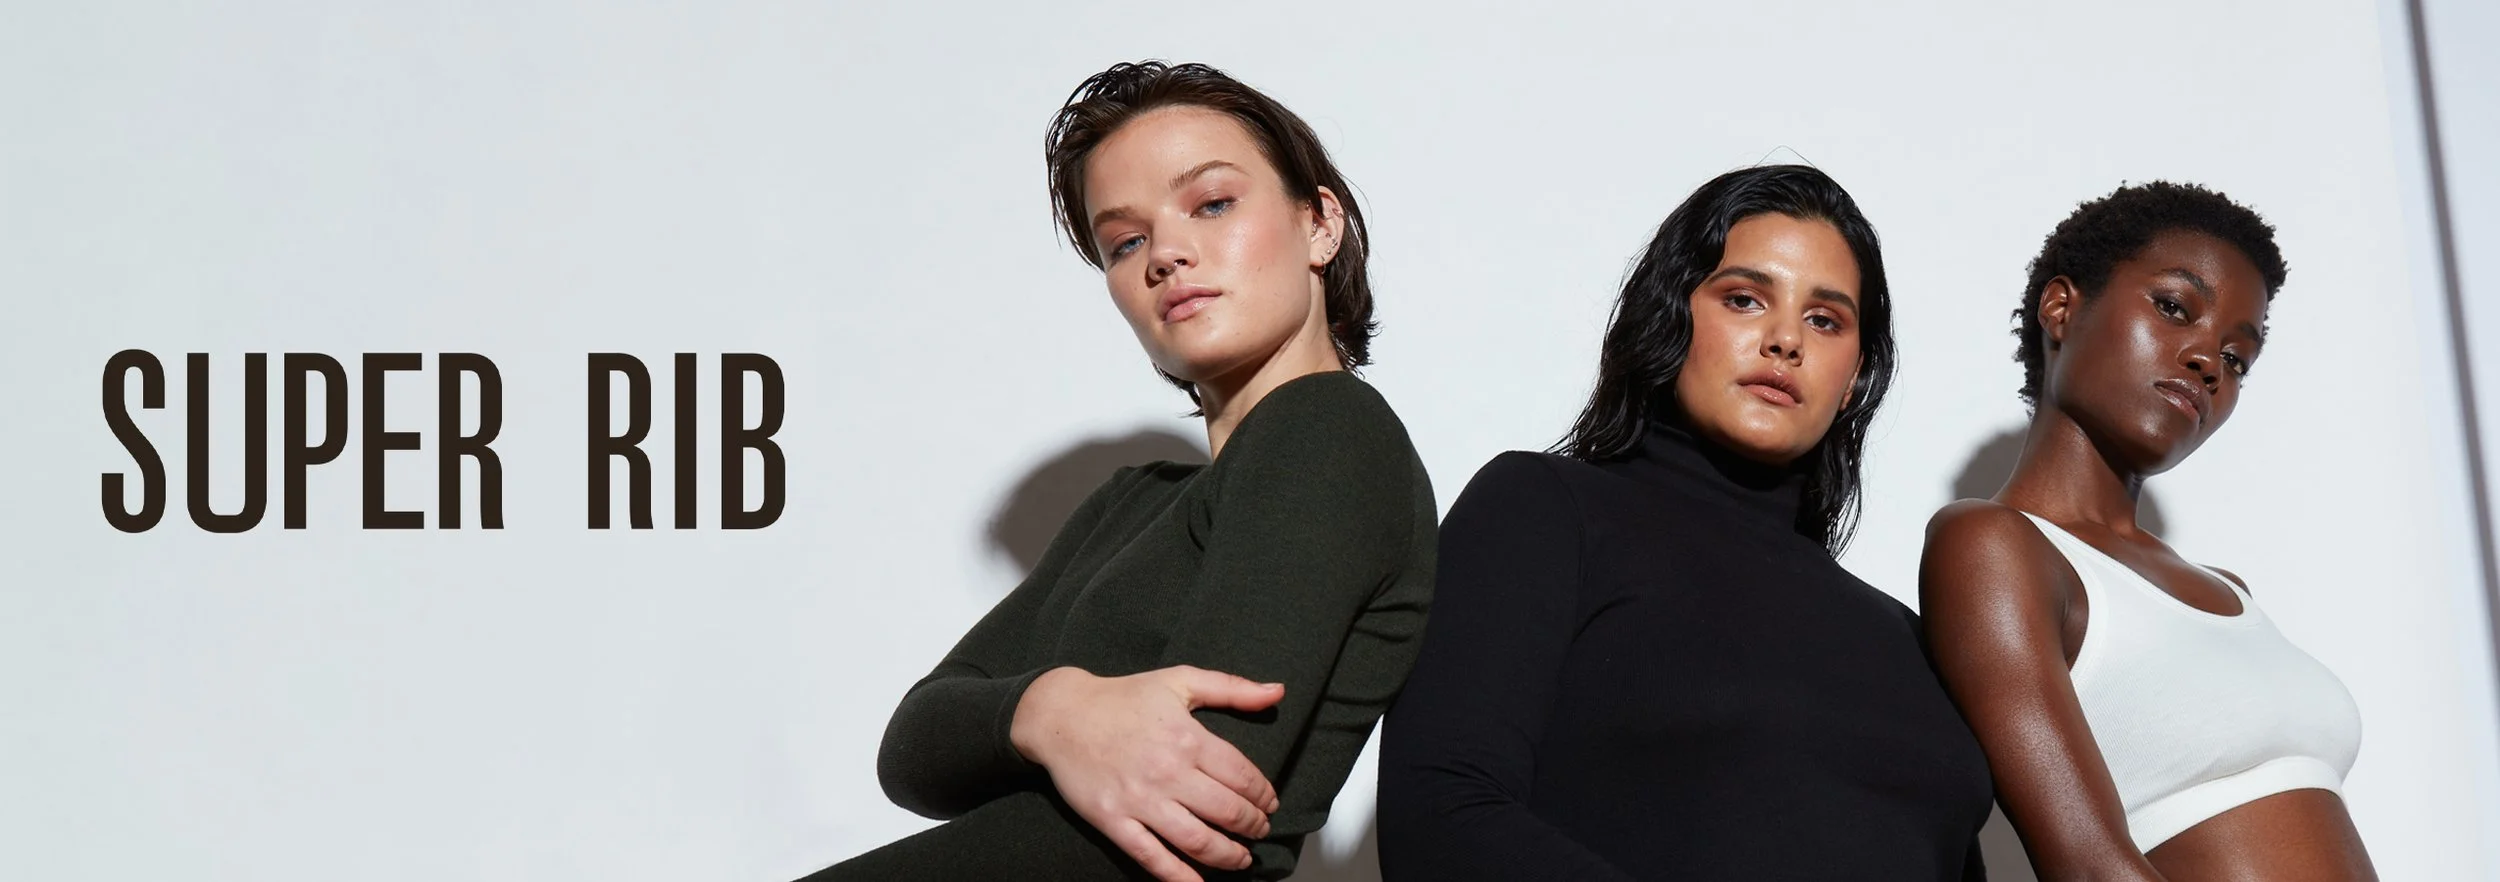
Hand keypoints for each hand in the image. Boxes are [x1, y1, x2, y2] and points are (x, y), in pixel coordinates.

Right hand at [1010, 665, 1284, 881]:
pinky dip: (1179, 876)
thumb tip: (1278, 693)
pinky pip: (1152, 857)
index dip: (1263, 795)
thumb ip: (1232, 688)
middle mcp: (1168, 772)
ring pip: (1198, 841)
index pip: (1242, 776)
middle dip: (1253, 826)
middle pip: (1227, 811)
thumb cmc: (1122, 697)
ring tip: (1242, 858)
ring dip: (1228, 855)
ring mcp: (1140, 800)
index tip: (1270, 803)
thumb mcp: (1180, 681)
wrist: (1061, 715)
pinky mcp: (1114, 821)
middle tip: (1259, 830)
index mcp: (1188, 738)